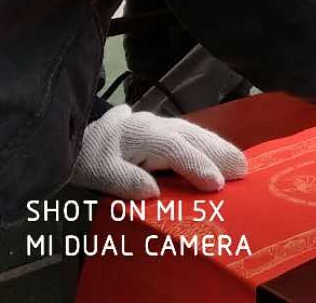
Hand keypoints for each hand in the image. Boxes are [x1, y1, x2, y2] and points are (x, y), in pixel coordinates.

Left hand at [70, 104, 247, 198]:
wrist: (72, 139)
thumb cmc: (85, 158)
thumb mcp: (97, 172)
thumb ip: (124, 181)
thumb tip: (153, 192)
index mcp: (140, 133)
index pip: (174, 148)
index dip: (197, 165)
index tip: (216, 184)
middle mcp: (154, 124)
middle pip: (192, 136)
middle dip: (219, 153)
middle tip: (244, 171)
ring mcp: (159, 124)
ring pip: (194, 132)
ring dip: (219, 147)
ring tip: (240, 164)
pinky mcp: (161, 130)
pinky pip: (190, 135)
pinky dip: (208, 144)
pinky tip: (220, 154)